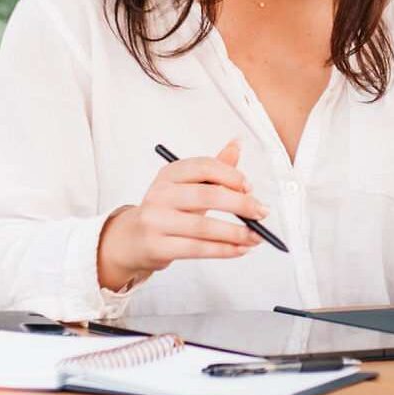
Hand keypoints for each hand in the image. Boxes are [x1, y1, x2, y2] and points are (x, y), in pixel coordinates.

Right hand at [96, 143, 268, 290]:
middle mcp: (160, 194)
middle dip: (240, 205)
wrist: (132, 239)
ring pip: (203, 227)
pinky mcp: (157, 246)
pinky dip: (224, 250)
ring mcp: (156, 221)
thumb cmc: (167, 210)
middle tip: (261, 212)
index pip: (204, 167)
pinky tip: (240, 249)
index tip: (250, 187)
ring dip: (236, 233)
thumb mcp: (187, 185)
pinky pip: (197, 249)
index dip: (231, 176)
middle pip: (206, 196)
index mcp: (169, 174)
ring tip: (256, 236)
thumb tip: (236, 143)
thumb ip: (214, 168)